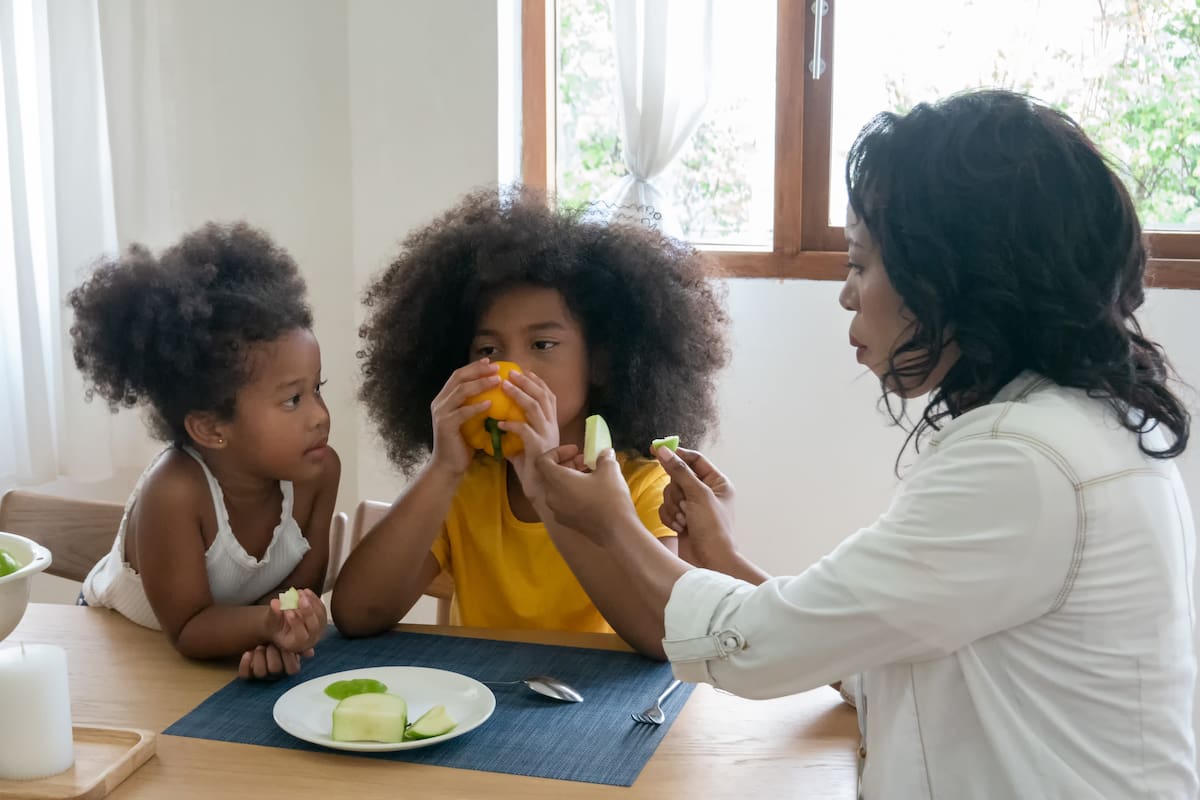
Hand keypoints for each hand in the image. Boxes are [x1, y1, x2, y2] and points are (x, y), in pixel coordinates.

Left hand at [237, 643, 313, 679]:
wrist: (262, 635)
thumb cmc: (280, 637)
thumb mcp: (290, 638)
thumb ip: (299, 644)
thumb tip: (309, 653)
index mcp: (289, 665)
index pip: (292, 669)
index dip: (288, 658)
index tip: (285, 646)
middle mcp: (276, 672)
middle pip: (275, 670)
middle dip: (272, 654)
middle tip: (270, 644)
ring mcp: (262, 673)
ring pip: (260, 672)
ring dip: (259, 657)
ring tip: (259, 647)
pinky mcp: (247, 672)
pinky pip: (245, 674)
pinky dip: (245, 664)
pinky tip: (247, 653)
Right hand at [265, 588, 326, 652]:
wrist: (283, 627)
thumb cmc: (276, 627)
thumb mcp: (271, 623)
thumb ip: (274, 614)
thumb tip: (275, 602)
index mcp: (297, 644)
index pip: (301, 635)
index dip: (296, 622)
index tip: (288, 610)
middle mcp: (311, 640)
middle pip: (314, 626)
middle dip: (307, 611)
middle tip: (300, 598)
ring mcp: (319, 630)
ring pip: (320, 616)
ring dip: (312, 602)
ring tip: (301, 592)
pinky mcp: (322, 620)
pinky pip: (322, 609)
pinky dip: (315, 599)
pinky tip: (306, 591)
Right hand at [429, 359, 500, 477]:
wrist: (448, 466)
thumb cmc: (462, 444)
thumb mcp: (469, 420)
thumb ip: (475, 405)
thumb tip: (496, 392)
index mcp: (444, 399)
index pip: (458, 375)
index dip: (474, 367)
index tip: (490, 362)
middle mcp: (439, 403)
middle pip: (459, 379)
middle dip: (478, 371)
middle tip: (496, 368)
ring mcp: (441, 413)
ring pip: (461, 392)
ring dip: (480, 384)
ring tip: (497, 381)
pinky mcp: (445, 426)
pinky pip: (462, 412)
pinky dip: (476, 406)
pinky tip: (490, 403)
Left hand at [498, 370, 559, 503]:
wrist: (540, 490)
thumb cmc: (532, 468)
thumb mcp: (524, 445)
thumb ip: (516, 433)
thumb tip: (499, 422)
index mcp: (551, 424)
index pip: (548, 396)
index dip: (538, 382)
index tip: (525, 371)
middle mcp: (552, 427)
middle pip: (542, 396)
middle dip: (527, 382)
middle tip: (510, 372)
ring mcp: (546, 436)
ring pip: (534, 408)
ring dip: (518, 395)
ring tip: (503, 386)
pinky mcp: (539, 448)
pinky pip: (525, 431)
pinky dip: (512, 425)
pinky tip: (499, 423)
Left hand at [534, 445, 638, 542]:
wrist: (617, 531)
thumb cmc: (610, 497)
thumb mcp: (609, 469)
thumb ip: (603, 457)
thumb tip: (605, 453)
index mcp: (557, 481)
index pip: (543, 461)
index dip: (558, 452)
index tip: (576, 451)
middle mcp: (552, 496)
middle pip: (550, 474)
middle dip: (567, 464)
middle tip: (586, 461)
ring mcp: (558, 511)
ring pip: (557, 489)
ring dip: (570, 478)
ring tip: (591, 476)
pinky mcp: (567, 522)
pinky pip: (563, 502)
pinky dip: (572, 493)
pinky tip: (592, 493)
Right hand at [655, 446, 736, 567]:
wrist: (710, 562)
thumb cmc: (713, 529)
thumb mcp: (698, 495)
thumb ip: (679, 471)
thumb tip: (663, 450)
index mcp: (717, 482)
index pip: (694, 460)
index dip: (676, 454)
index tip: (656, 448)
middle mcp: (705, 492)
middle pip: (677, 477)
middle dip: (676, 492)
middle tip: (684, 504)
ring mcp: (692, 507)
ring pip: (669, 493)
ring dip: (673, 507)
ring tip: (684, 520)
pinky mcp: (681, 519)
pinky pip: (666, 509)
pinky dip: (669, 517)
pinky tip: (679, 528)